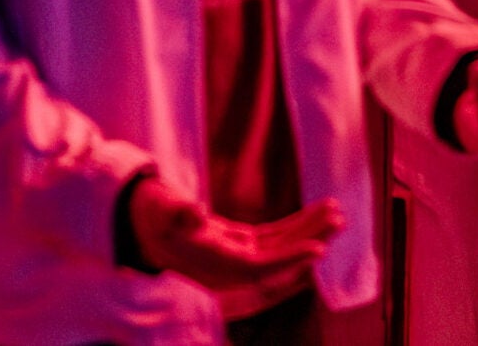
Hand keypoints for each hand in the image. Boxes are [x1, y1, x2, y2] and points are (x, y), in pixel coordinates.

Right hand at [128, 176, 342, 296]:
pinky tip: (317, 214)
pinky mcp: (239, 246)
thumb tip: (194, 213)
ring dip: (309, 232)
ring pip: (279, 249)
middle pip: (277, 262)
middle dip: (309, 243)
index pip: (257, 269)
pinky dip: (295, 226)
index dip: (288, 260)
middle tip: (339, 222)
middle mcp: (226, 268)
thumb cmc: (149, 212)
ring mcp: (234, 258)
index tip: (318, 249)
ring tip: (337, 214)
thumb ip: (175, 211)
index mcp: (210, 262)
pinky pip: (273, 240)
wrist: (138, 222)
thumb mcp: (159, 208)